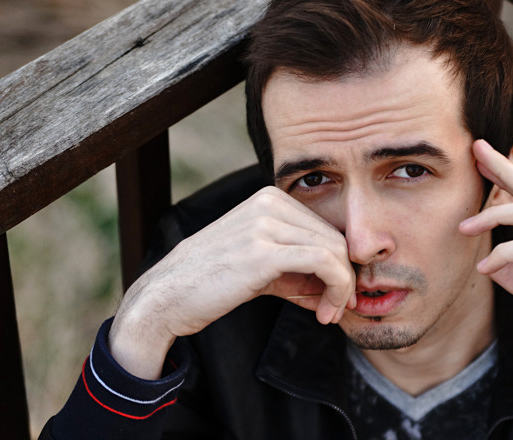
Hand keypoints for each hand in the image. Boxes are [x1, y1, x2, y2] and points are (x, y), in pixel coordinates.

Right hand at [109, 186, 356, 378]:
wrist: (167, 296)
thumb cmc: (211, 284)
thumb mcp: (263, 270)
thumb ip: (300, 272)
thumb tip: (340, 288)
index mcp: (268, 198)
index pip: (325, 227)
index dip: (339, 264)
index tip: (336, 296)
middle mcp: (269, 202)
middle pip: (335, 237)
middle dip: (344, 278)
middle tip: (338, 309)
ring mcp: (265, 223)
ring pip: (334, 250)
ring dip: (342, 288)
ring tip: (330, 314)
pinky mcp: (264, 251)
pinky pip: (323, 263)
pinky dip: (335, 289)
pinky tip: (324, 313)